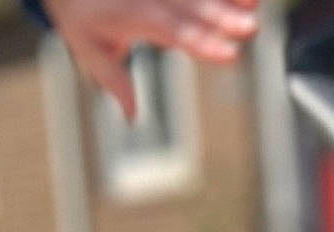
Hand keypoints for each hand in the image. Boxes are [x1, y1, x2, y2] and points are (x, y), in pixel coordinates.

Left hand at [45, 0, 257, 111]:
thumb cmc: (77, 11)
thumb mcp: (87, 49)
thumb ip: (115, 81)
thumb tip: (132, 117)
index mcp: (137, 17)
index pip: (176, 34)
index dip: (204, 44)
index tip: (230, 56)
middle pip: (194, 9)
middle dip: (223, 18)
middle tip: (251, 28)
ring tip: (255, 4)